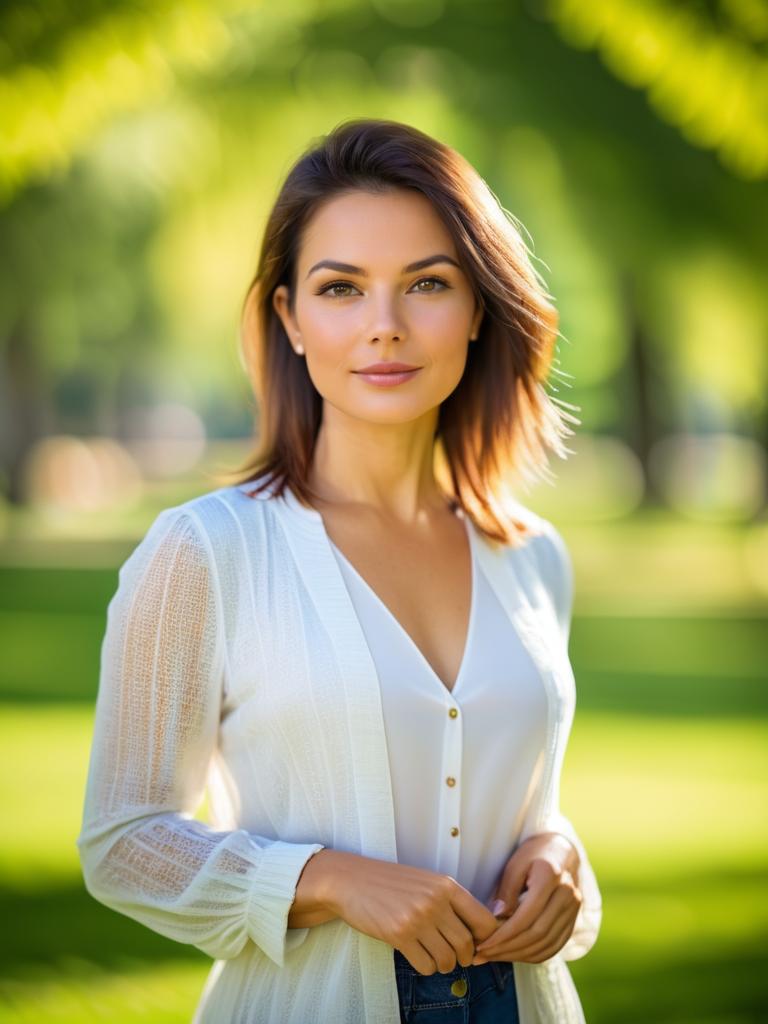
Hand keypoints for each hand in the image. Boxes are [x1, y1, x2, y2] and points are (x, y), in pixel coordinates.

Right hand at [321, 851, 499, 974]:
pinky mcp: (399, 935)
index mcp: (446, 885)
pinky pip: (426, 965)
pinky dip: (425, 967)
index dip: (486, 940)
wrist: (351, 880)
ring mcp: (417, 918)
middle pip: (467, 944)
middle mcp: (435, 900)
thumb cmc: (390, 883)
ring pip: (448, 959)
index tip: (477, 946)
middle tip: (453, 956)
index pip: (484, 920)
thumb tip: (477, 935)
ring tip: (433, 955)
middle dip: (464, 957)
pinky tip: (416, 954)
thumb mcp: (426, 882)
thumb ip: (451, 902)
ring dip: (443, 964)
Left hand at [471, 832, 581, 964]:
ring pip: (547, 944)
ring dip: (520, 956)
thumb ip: (507, 890)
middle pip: (537, 934)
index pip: (526, 916)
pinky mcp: (574, 920)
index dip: (504, 935)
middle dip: (508, 949)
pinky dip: (535, 955)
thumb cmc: (533, 855)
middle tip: (483, 956)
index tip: (483, 945)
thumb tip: (497, 918)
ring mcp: (574, 909)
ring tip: (495, 957)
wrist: (561, 851)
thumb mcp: (514, 864)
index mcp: (550, 876)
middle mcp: (567, 895)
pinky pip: (556, 946)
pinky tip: (515, 956)